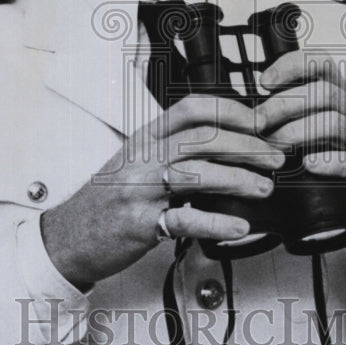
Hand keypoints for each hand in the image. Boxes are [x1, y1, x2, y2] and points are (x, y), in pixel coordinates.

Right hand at [41, 96, 284, 287]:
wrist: (69, 235)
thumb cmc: (108, 199)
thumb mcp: (136, 161)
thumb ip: (171, 149)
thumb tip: (225, 142)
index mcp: (145, 137)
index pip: (191, 109)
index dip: (230, 111)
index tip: (259, 123)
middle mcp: (142, 157)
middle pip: (202, 138)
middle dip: (247, 146)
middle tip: (276, 157)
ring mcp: (139, 189)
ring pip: (197, 173)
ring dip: (239, 179)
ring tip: (265, 187)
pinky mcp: (140, 223)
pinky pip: (183, 219)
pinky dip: (216, 222)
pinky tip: (239, 226)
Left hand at [257, 52, 345, 254]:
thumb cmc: (329, 158)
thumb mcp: (310, 128)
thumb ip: (288, 113)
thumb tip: (246, 107)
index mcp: (340, 94)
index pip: (321, 62)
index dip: (290, 66)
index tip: (263, 83)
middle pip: (323, 92)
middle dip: (283, 106)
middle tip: (257, 125)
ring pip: (334, 122)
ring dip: (296, 132)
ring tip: (273, 147)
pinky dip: (330, 161)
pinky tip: (309, 165)